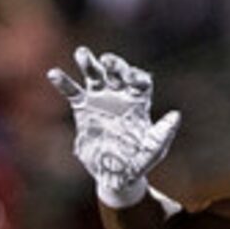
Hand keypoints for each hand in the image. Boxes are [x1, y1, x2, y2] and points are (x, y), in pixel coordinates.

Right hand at [46, 48, 180, 208]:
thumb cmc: (139, 162)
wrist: (117, 175)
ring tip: (81, 53)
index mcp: (138, 103)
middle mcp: (120, 97)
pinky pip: (73, 92)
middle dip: (113, 64)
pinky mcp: (83, 108)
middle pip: (117, 72)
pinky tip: (54, 74)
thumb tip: (175, 116)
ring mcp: (101, 100)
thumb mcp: (153, 149)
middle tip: (106, 61)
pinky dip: (64, 82)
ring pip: (95, 75)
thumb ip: (163, 132)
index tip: (130, 77)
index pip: (139, 80)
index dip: (135, 75)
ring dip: (88, 63)